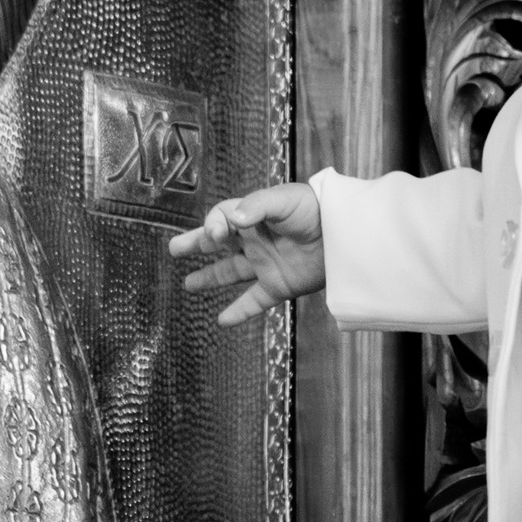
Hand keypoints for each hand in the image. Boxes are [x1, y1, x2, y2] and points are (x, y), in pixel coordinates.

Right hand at [172, 183, 325, 324]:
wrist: (346, 234)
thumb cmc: (316, 209)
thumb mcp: (284, 200)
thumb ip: (256, 207)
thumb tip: (229, 220)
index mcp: (254, 217)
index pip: (223, 219)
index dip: (213, 226)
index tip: (213, 235)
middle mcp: (256, 241)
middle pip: (220, 244)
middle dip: (197, 245)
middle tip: (175, 249)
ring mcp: (266, 265)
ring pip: (232, 273)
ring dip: (210, 278)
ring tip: (189, 285)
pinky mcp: (279, 286)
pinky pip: (255, 301)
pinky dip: (239, 312)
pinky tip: (222, 321)